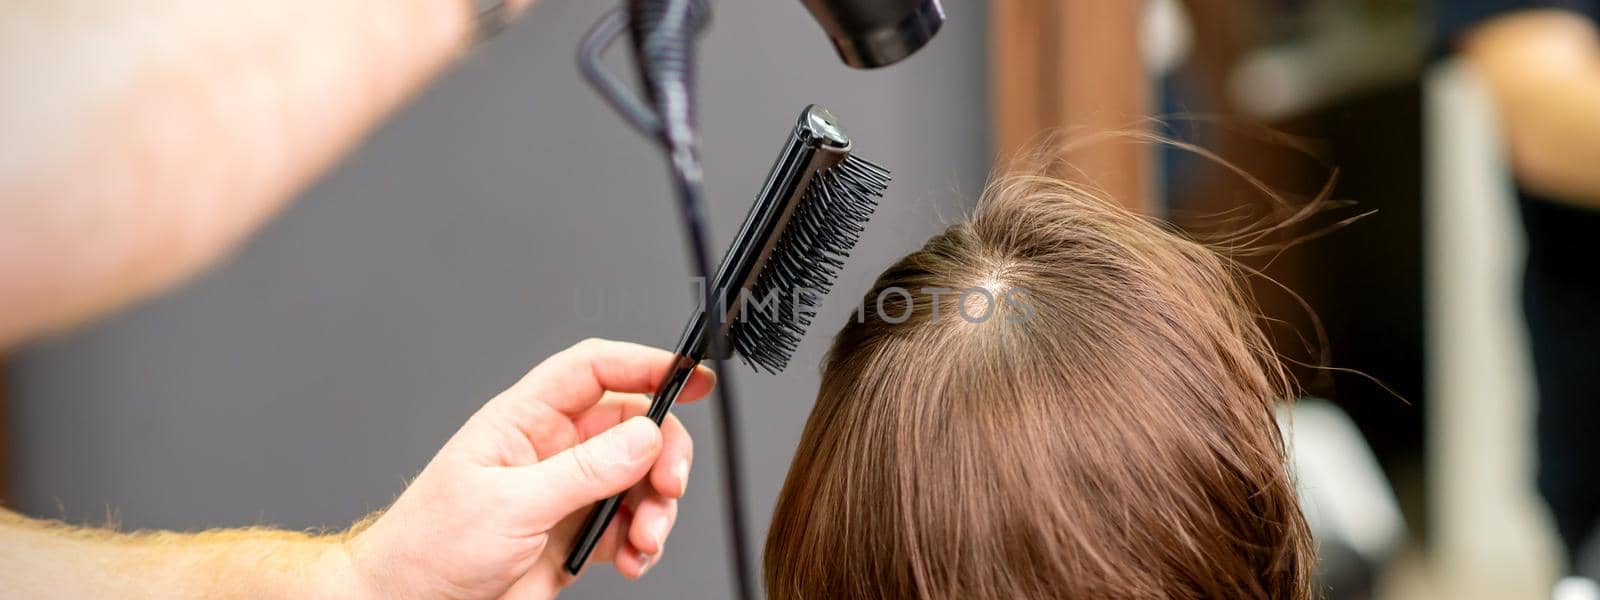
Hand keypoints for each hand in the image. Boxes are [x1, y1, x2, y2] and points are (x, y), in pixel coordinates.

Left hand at [343, 338, 714, 598]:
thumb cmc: (432, 545)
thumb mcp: (511, 504)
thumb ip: (583, 471)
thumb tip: (643, 437)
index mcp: (525, 421)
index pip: (593, 371)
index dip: (643, 364)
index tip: (689, 377)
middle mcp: (552, 450)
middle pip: (632, 427)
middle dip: (662, 454)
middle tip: (669, 485)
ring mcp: (567, 493)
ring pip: (639, 480)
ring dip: (656, 508)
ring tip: (644, 539)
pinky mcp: (577, 535)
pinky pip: (631, 525)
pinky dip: (644, 543)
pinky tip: (632, 559)